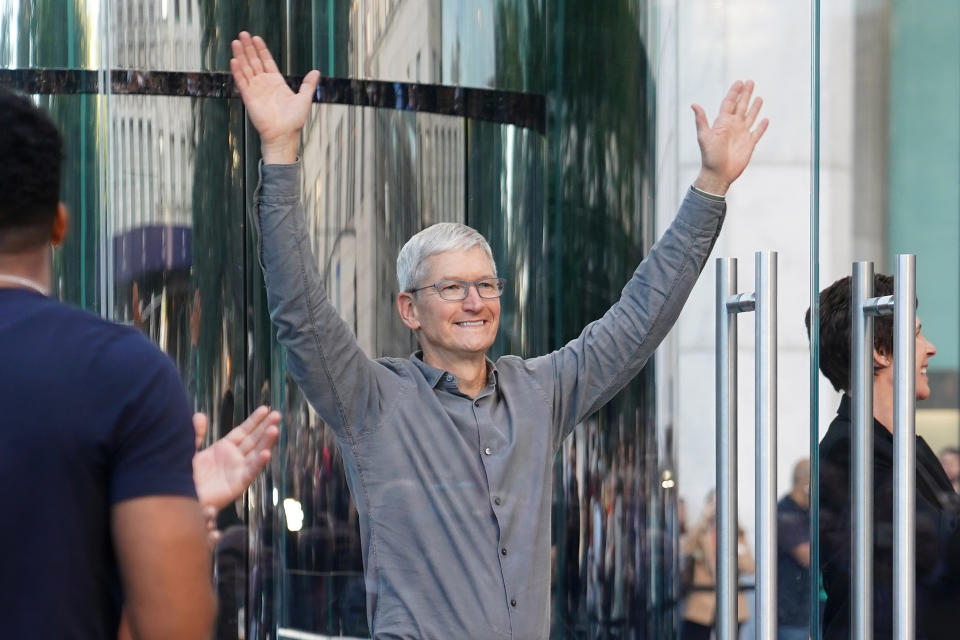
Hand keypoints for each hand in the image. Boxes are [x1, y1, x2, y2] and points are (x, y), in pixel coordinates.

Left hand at [192, 406, 280, 510]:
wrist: (178, 497)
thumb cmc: (183, 476)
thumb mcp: (189, 450)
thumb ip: (196, 434)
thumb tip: (200, 415)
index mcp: (223, 448)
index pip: (244, 431)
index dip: (254, 420)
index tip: (265, 409)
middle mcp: (234, 458)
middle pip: (254, 440)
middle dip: (266, 427)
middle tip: (277, 415)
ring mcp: (237, 471)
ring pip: (256, 453)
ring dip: (266, 442)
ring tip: (275, 429)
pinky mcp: (237, 485)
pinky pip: (250, 472)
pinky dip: (258, 463)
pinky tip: (266, 453)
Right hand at [230, 31, 319, 163]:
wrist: (283, 134)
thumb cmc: (294, 121)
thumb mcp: (304, 99)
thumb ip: (308, 85)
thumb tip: (316, 72)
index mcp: (277, 82)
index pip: (267, 61)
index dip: (261, 50)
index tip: (256, 38)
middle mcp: (264, 84)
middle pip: (254, 61)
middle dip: (249, 48)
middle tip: (243, 34)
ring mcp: (256, 90)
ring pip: (246, 68)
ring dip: (241, 55)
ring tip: (236, 42)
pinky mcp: (249, 97)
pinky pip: (242, 81)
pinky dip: (238, 71)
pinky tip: (234, 60)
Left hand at [691, 80, 768, 194]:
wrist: (718, 174)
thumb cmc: (709, 156)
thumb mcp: (704, 136)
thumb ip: (701, 120)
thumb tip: (694, 104)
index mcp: (722, 122)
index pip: (729, 103)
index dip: (734, 92)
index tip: (739, 82)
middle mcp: (733, 126)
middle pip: (741, 106)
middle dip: (746, 94)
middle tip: (750, 81)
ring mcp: (741, 134)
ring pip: (750, 117)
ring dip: (754, 107)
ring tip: (759, 97)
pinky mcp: (749, 144)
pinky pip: (757, 133)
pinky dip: (762, 126)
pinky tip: (765, 119)